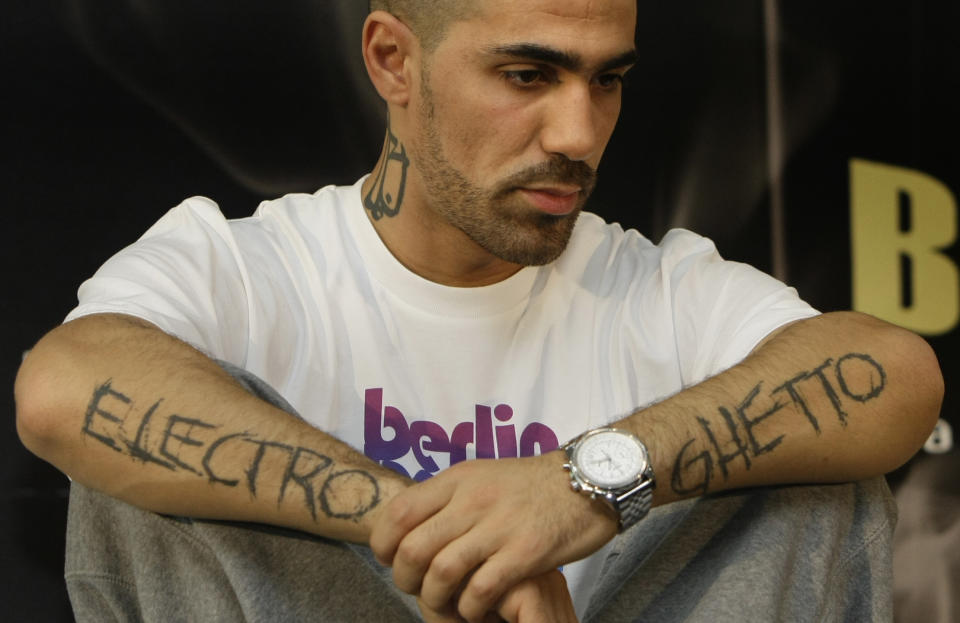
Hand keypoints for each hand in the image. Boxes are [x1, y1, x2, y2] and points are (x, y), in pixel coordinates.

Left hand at [369, 451, 615, 621]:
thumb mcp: (485, 477)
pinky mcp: (525, 553)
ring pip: (441, 572)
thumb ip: (450, 497)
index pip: (400, 511)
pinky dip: (469, 608)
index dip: (383, 542)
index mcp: (459, 479)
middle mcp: (473, 500)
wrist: (589, 482)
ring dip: (435, 598)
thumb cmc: (533, 485)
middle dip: (405, 578)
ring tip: (444, 605)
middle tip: (414, 588)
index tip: (389, 559)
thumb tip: (413, 523)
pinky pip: (480, 590)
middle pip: (414, 548)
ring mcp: (499, 526)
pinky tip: (474, 610)